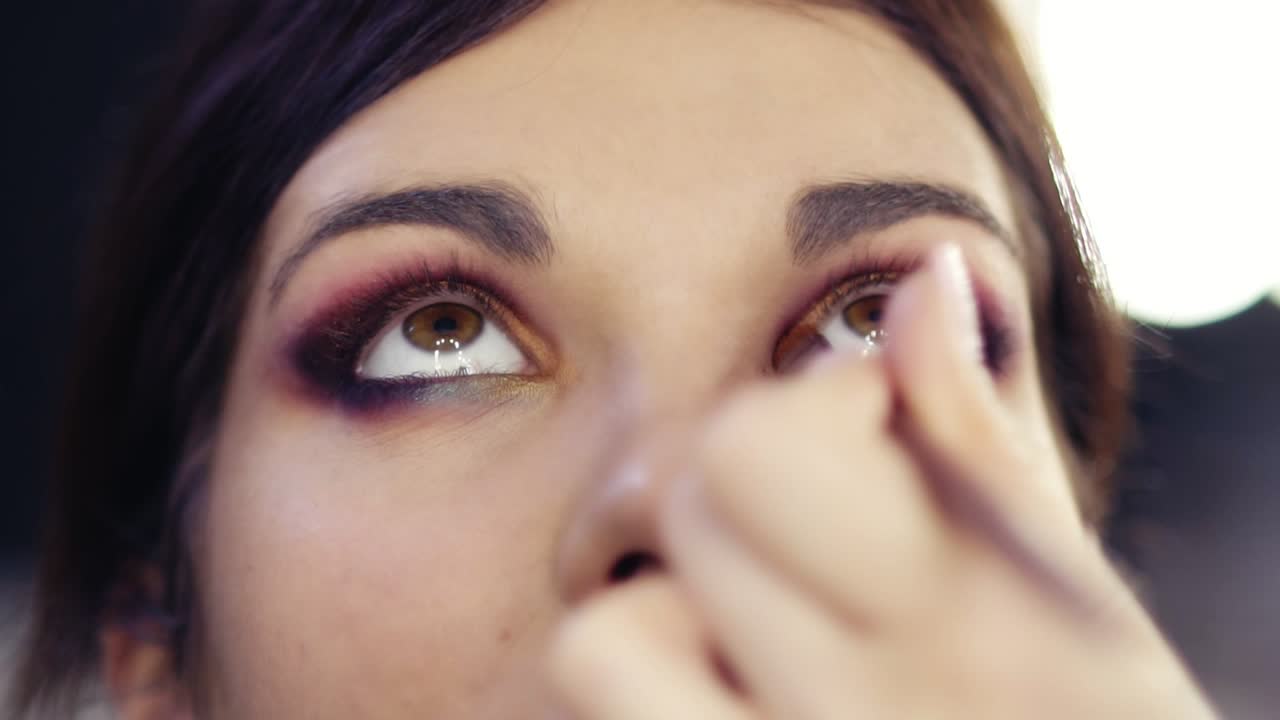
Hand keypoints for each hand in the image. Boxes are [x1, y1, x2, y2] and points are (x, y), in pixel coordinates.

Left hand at [548, 245, 1216, 718]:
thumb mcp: (1078, 604)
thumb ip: (980, 440)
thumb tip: (926, 277)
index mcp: (955, 629)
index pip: (754, 451)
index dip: (823, 403)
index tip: (885, 424)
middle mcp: (844, 717)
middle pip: (687, 511)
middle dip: (756, 487)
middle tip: (835, 528)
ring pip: (603, 640)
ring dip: (673, 610)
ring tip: (768, 623)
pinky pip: (615, 698)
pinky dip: (655, 679)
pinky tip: (732, 679)